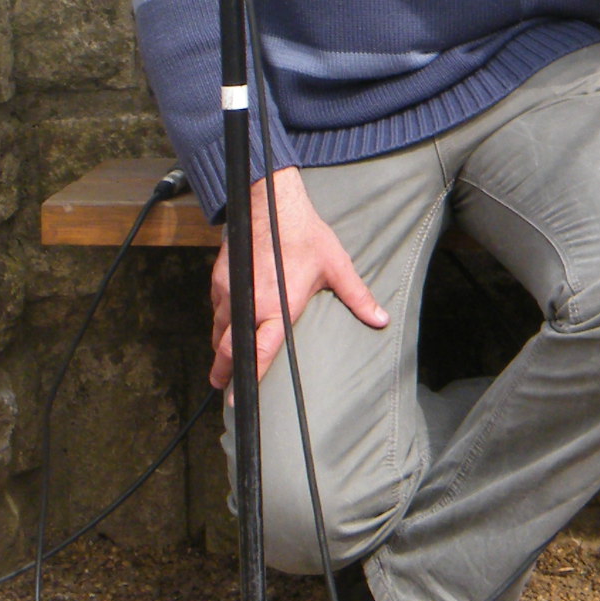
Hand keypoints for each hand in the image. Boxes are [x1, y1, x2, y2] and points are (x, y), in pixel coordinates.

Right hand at [207, 166, 387, 391]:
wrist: (271, 202)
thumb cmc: (305, 235)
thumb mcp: (336, 266)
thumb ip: (357, 297)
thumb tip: (381, 319)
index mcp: (277, 306)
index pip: (260, 351)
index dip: (250, 377)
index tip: (240, 398)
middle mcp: (249, 302)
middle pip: (229, 348)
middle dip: (224, 371)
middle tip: (224, 388)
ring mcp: (231, 290)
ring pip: (219, 328)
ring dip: (221, 347)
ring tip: (224, 364)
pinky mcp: (220, 278)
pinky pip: (218, 308)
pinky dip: (220, 321)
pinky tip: (226, 327)